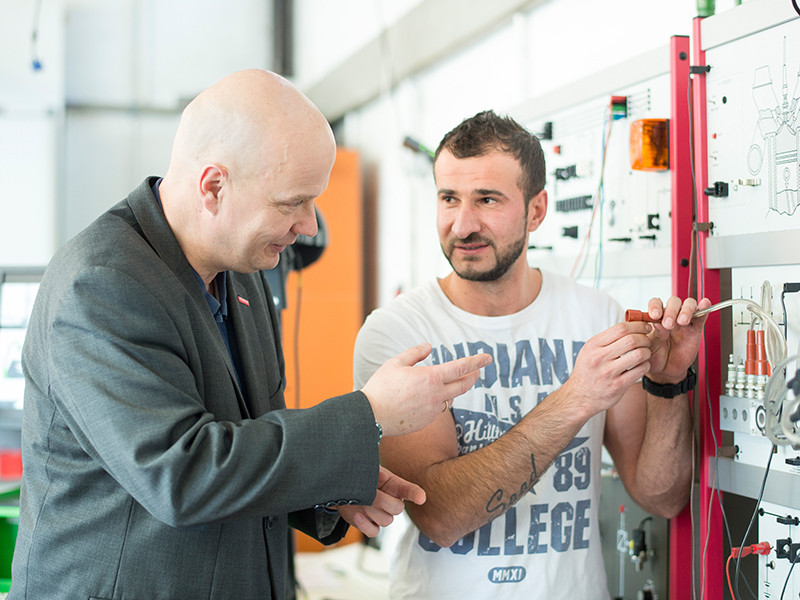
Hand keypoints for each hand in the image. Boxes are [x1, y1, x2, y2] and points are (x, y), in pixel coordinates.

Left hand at [336, 466, 425, 537]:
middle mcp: (391, 500)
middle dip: (382, 501)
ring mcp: (382, 514)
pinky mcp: (371, 525)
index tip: (420, 498)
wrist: (344, 489)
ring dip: (371, 511)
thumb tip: (375, 476)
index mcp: (394, 485)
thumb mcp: (367, 470)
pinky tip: (358, 515)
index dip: (415, 494)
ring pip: (386, 520)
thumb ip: (373, 472)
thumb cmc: (359, 476)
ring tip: (361, 501)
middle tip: (369, 492)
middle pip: (398, 508)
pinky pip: (374, 532)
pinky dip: (365, 525)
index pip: (409, 490)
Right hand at [361, 343, 491, 435]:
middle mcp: (436, 395)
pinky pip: (438, 409)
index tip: (487, 357)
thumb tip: (429, 347)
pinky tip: (425, 398)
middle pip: (463, 385)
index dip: (476, 361)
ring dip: (453, 389)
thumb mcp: (396, 363)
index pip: (461, 367)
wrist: (371, 416)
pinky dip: (437, 401)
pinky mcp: (427, 421)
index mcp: (430, 377)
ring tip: (447, 382)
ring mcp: (432, 410)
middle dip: (473, 376)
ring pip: (450, 398)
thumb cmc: (381, 387)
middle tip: (477, 371)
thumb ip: (415, 353)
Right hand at [557, 321, 652, 418]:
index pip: (620, 328)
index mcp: (593, 345)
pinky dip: (646, 366)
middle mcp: (599, 357)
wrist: (579, 397)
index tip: (645, 327)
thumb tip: (630, 326)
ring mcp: (608, 372)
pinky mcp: (617, 386)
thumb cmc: (587, 372)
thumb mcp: (589, 351)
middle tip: (647, 341)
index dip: (637, 326)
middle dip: (645, 338)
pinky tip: (642, 366)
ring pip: (639, 354)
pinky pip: (640, 371)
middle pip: (631, 339)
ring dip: (647, 352)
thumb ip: (606, 340)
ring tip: (645, 354)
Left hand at [641, 296, 710, 382]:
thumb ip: (654, 335)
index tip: (654, 315)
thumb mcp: (650, 346)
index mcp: (656, 318)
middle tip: (668, 324)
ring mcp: (684, 322)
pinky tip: (705, 304)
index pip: (656, 303)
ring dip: (686, 310)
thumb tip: (658, 323)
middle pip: (674, 302)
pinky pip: (701, 317)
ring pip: (688, 305)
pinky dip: (704, 309)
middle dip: (671, 311)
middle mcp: (671, 317)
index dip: (655, 306)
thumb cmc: (654, 357)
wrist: (665, 372)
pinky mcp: (695, 330)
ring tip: (682, 322)